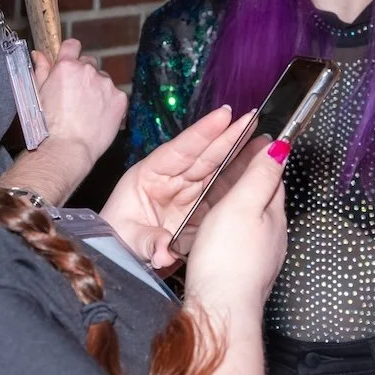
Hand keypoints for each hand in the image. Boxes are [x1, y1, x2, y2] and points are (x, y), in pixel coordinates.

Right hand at [3, 41, 126, 203]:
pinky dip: (110, 103)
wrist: (67, 148)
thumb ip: (40, 70)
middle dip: (84, 75)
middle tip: (77, 96)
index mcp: (66, 66)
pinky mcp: (120, 98)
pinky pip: (116, 95)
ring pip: (104, 79)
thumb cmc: (47, 125)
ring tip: (88, 110)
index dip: (71, 53)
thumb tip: (38, 54)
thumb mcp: (37, 94)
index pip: (72, 45)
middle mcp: (88, 70)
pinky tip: (100, 117)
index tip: (70, 62)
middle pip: (89, 63)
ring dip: (98, 89)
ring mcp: (106, 84)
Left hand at [101, 107, 255, 271]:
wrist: (117, 258)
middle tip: (251, 118)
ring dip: (237, 154)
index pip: (179, 150)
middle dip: (228, 136)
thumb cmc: (114, 239)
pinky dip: (238, 179)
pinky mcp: (197, 210)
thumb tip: (165, 251)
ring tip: (260, 138)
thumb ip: (149, 242)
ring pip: (215, 169)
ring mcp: (185, 193)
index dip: (203, 133)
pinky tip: (255, 167)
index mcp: (148, 176)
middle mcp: (169, 180)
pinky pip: (221, 191)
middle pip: (202, 155)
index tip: (223, 116)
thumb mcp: (127, 239)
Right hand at [183, 137, 288, 314]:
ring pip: (250, 220)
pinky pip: (239, 239)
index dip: (262, 157)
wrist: (221, 310)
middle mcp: (273, 236)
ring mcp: (260, 256)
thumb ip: (261, 176)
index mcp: (274, 215)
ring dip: (238, 203)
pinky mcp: (244, 272)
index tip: (254, 140)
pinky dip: (230, 226)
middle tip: (235, 160)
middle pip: (262, 198)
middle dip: (250, 178)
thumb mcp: (244, 205)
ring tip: (221, 191)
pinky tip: (217, 229)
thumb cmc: (229, 259)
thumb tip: (281, 148)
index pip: (273, 177)